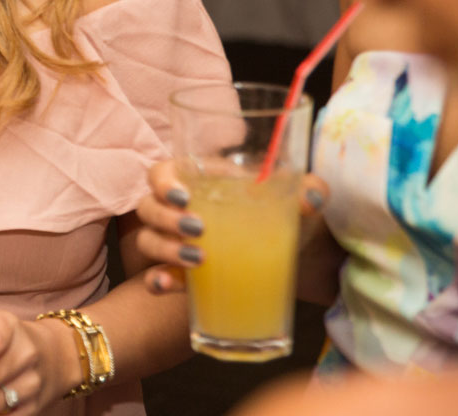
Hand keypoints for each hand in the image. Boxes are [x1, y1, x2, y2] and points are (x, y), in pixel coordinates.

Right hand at [134, 160, 328, 294]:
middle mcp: (179, 208)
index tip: (183, 197)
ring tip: (199, 260)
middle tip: (199, 230)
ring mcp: (176, 242)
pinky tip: (166, 285)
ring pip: (147, 240)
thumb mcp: (298, 199)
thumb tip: (310, 198)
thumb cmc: (286, 214)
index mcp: (199, 179)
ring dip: (164, 249)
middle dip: (166, 219)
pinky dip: (157, 280)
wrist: (297, 254)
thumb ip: (308, 190)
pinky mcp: (181, 273)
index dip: (163, 183)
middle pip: (149, 207)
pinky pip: (156, 275)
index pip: (162, 173)